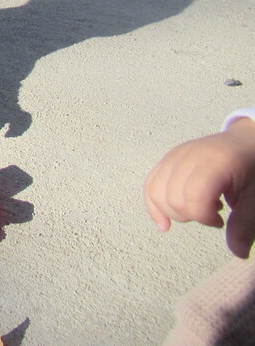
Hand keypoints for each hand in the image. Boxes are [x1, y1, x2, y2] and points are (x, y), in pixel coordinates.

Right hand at [144, 118, 254, 257]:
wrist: (245, 140)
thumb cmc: (252, 166)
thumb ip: (244, 224)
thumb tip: (238, 252)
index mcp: (214, 163)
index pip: (193, 197)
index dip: (203, 217)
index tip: (219, 220)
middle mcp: (188, 157)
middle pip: (172, 197)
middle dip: (188, 216)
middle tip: (209, 216)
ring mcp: (174, 156)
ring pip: (155, 191)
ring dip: (171, 211)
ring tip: (194, 210)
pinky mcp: (167, 160)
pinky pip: (149, 184)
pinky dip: (153, 205)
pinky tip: (163, 222)